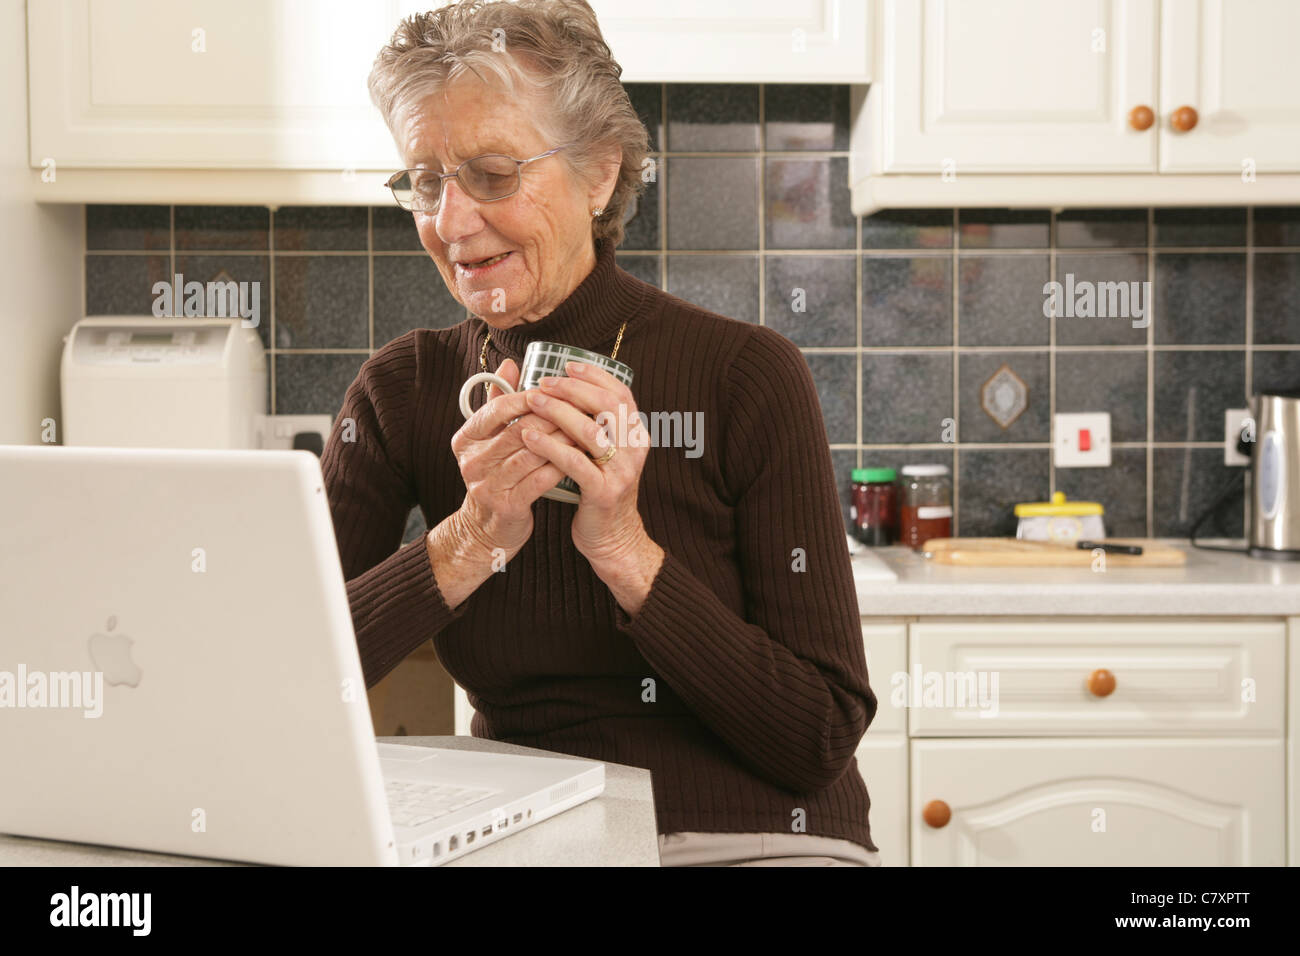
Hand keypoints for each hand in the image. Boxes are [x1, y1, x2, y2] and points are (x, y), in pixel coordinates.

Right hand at [449, 358, 576, 556]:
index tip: (556, 390)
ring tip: (586, 429)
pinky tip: (579, 458)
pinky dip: (560, 466)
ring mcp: (487, 486)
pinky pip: (539, 480)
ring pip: (532, 454)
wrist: (488, 529)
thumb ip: (498, 402)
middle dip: (553, 416)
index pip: (498, 408)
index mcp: (465, 439)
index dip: (529, 397)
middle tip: (581, 406)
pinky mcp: (506, 507)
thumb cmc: (497, 475)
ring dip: (562, 439)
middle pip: (518, 429)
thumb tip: (510, 364)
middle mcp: (471, 461)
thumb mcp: (490, 439)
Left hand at [518, 361, 651, 561]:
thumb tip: (565, 389)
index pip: (621, 394)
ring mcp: (622, 471)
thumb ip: (593, 424)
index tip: (568, 366)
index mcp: (636, 435)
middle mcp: (635, 449)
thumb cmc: (599, 490)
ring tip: (531, 401)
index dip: (595, 376)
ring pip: (590, 431)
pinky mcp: (604, 492)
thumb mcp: (604, 454)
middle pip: (607, 406)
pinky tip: (528, 437)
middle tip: (544, 382)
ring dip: (557, 411)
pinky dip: (550, 446)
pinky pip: (574, 463)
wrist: (612, 538)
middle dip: (573, 389)